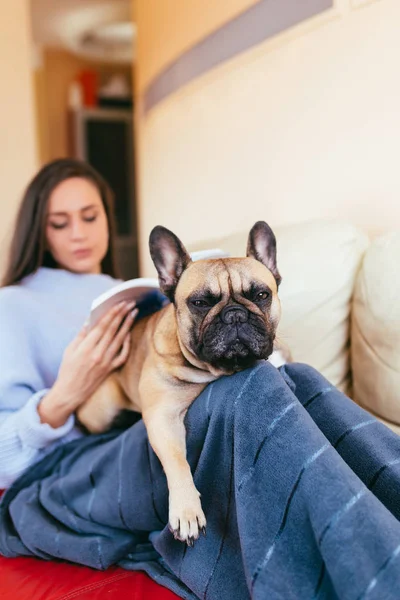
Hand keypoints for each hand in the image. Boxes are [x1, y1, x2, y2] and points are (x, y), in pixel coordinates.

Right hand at [38, 301, 137, 427]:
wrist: (70, 392)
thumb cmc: (67, 369)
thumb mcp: (70, 350)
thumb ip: (82, 334)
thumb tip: (91, 319)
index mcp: (86, 347)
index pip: (102, 326)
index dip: (112, 313)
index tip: (120, 303)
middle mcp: (98, 354)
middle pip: (113, 330)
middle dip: (122, 315)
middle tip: (130, 303)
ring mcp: (106, 362)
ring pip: (120, 340)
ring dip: (128, 325)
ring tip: (133, 313)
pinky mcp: (110, 369)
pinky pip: (122, 355)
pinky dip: (127, 344)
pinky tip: (128, 334)